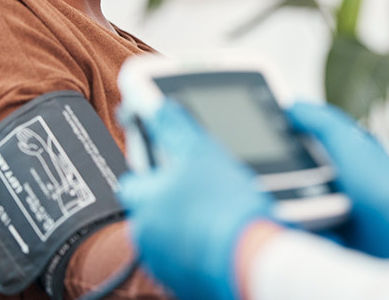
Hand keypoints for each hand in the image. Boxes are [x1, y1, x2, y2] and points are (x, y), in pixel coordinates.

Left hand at [118, 100, 274, 299]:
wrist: (253, 261)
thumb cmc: (228, 209)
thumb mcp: (202, 152)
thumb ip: (174, 126)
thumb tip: (157, 106)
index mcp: (143, 201)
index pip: (135, 178)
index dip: (156, 167)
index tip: (174, 162)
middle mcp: (146, 236)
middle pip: (153, 207)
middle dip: (175, 197)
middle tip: (205, 187)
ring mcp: (163, 263)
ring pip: (170, 233)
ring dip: (188, 222)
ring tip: (219, 212)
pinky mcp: (183, 283)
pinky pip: (186, 257)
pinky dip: (200, 246)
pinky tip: (223, 236)